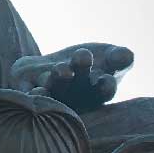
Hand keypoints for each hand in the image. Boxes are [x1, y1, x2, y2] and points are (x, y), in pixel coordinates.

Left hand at [9, 43, 133, 113]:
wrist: (49, 68)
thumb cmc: (86, 63)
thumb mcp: (106, 57)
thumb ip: (119, 58)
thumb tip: (126, 55)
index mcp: (96, 91)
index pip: (104, 91)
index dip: (105, 86)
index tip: (106, 79)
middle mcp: (74, 97)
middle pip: (78, 86)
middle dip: (80, 71)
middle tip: (82, 56)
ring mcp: (51, 94)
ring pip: (54, 89)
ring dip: (58, 80)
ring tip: (62, 69)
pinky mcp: (27, 89)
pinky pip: (28, 95)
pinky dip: (32, 94)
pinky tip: (36, 89)